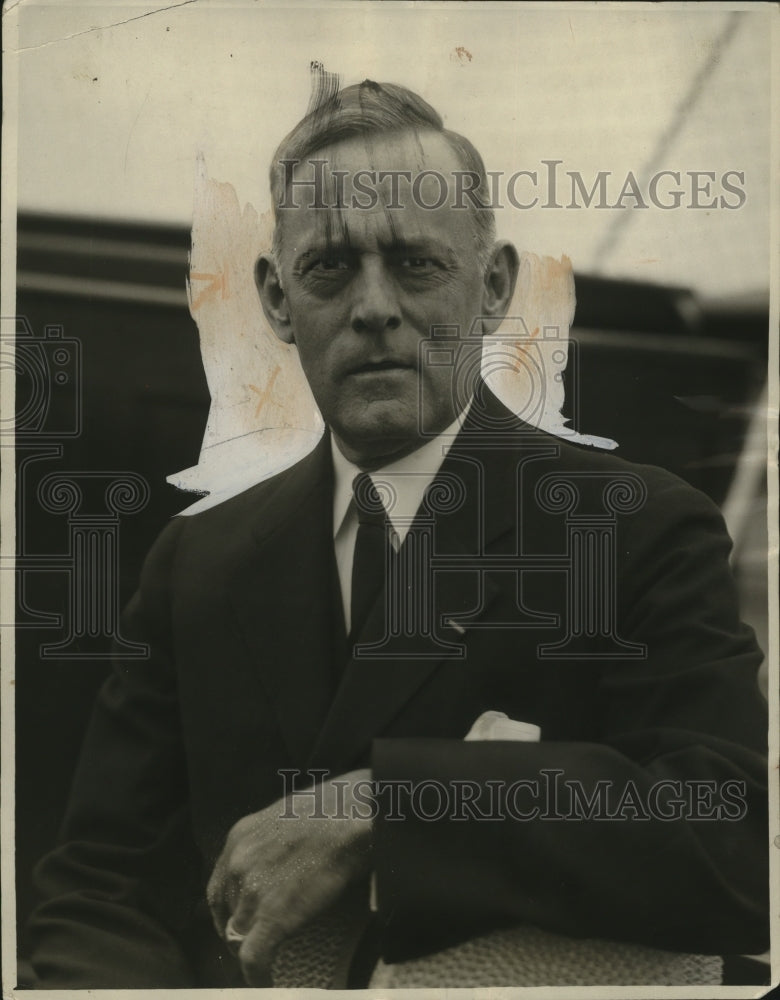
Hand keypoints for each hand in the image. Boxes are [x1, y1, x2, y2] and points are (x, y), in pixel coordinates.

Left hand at [207, 768, 372, 984]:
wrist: (354, 815)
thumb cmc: (333, 809)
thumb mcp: (286, 816)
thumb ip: (271, 843)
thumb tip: (278, 865)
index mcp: (240, 837)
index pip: (219, 887)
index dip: (229, 912)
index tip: (242, 924)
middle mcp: (238, 861)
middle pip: (228, 913)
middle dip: (242, 931)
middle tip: (260, 943)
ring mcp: (254, 888)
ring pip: (239, 936)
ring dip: (253, 950)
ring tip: (270, 961)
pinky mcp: (274, 914)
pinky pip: (254, 956)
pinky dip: (257, 975)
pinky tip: (266, 982)